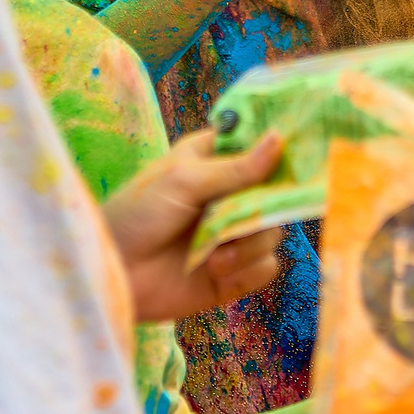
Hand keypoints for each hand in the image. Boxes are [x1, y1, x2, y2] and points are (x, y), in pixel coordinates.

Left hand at [104, 130, 286, 321]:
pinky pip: (266, 267)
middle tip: (245, 216)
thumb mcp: (184, 180)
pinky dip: (247, 269)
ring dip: (249, 244)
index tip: (297, 158)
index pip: (260, 148)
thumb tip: (279, 138)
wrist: (115, 274)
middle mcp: (228, 195)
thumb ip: (235, 167)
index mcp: (214, 161)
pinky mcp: (233, 272)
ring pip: (273, 232)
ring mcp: (232, 234)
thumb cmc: (137, 214)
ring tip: (215, 255)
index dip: (279, 152)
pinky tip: (216, 271)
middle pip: (276, 194)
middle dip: (264, 208)